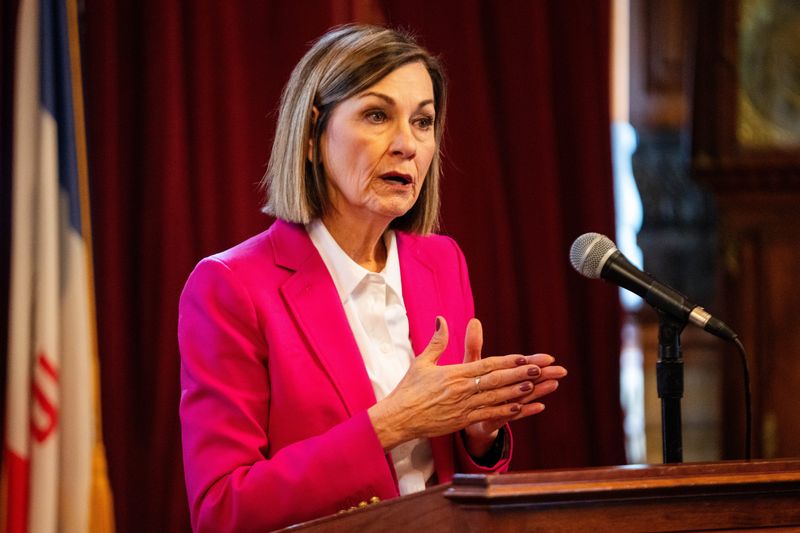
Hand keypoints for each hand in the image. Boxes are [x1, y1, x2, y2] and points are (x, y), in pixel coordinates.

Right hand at [368, 317, 553, 451]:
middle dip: (521, 373)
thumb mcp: (422, 362)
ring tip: (537, 384)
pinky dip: (505, 412)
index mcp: (454, 373)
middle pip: (497, 380)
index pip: (487, 364)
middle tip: (542, 368)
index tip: (526, 357)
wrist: (398, 418)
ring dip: (518, 391)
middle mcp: (462, 389)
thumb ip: (437, 342)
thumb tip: (441, 320)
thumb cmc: (409, 390)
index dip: (509, 361)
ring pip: (496, 397)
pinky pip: (488, 415)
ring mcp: (463, 407)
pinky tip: (520, 408)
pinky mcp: (461, 421)